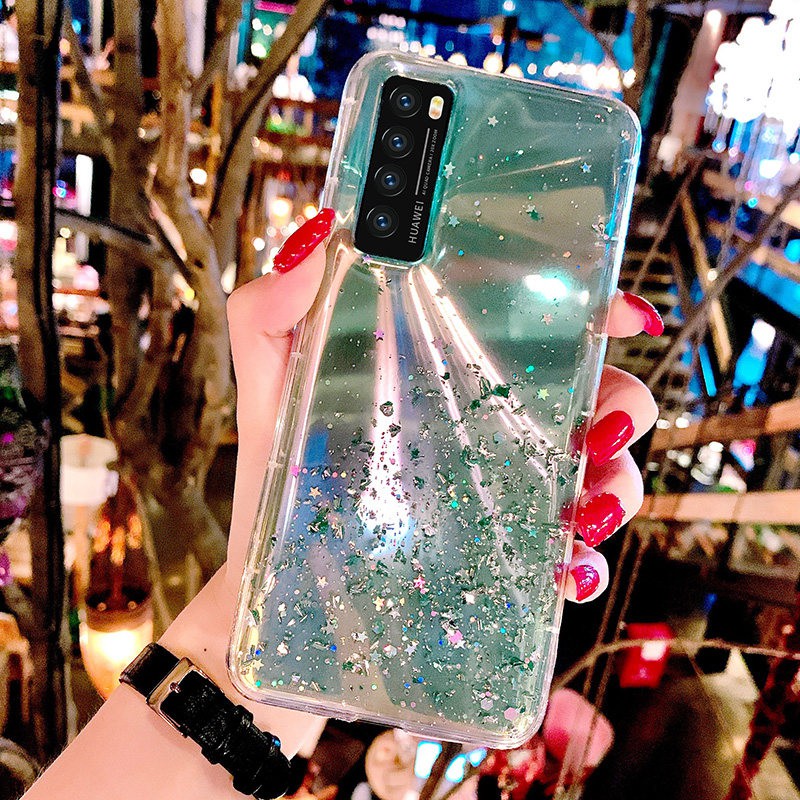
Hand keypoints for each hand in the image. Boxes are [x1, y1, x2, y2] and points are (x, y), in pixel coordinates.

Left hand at [225, 209, 659, 608]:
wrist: (269, 574)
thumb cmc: (275, 473)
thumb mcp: (268, 383)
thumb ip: (271, 309)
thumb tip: (322, 233)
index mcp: (452, 372)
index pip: (542, 327)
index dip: (594, 311)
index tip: (617, 312)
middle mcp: (490, 425)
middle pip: (594, 398)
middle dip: (623, 407)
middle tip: (599, 428)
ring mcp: (504, 491)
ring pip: (601, 475)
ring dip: (616, 487)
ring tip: (583, 512)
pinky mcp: (504, 557)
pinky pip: (572, 557)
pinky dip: (586, 564)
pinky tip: (567, 572)